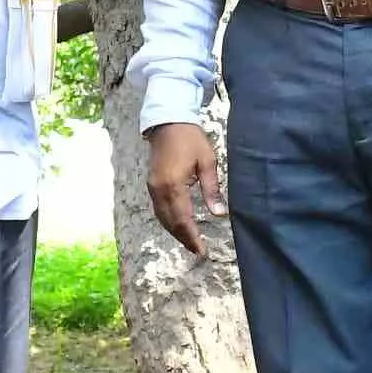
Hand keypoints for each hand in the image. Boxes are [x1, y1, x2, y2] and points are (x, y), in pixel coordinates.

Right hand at [147, 123, 224, 252]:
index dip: (192, 237)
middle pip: (171, 222)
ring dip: (175, 232)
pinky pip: (158, 209)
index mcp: (173, 185)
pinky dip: (168, 221)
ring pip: (162, 217)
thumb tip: (219, 213)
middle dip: (184, 238)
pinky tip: (177, 225)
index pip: (183, 219)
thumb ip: (212, 189)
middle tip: (198, 252)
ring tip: (189, 242)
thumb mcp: (207, 161)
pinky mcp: (151, 183)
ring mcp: (153, 187)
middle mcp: (159, 189)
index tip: (202, 251)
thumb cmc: (191, 139)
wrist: (168, 121)